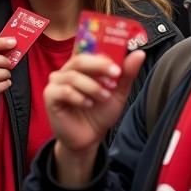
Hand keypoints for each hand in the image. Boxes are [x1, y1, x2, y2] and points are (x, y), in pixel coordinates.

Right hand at [46, 50, 145, 187]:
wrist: (90, 138)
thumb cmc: (100, 113)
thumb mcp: (118, 93)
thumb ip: (126, 74)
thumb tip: (140, 54)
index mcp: (82, 67)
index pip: (90, 52)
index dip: (104, 57)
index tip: (119, 68)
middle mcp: (67, 71)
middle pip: (80, 60)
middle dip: (100, 66)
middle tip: (115, 75)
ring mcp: (56, 83)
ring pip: (73, 76)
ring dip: (92, 86)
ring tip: (104, 97)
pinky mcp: (50, 97)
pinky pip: (63, 91)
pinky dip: (79, 97)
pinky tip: (88, 104)